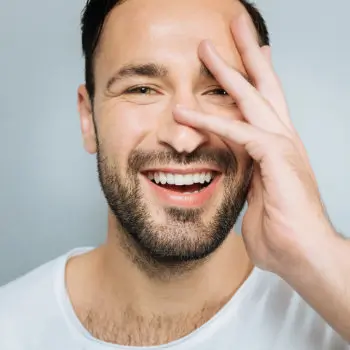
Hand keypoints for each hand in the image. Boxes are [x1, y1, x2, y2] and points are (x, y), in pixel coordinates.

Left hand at [173, 14, 336, 275]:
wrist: (303, 256)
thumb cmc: (280, 233)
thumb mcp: (256, 198)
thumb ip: (246, 180)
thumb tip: (236, 178)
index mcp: (277, 148)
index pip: (264, 104)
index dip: (254, 79)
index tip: (245, 58)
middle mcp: (283, 139)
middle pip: (264, 88)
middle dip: (246, 56)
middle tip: (234, 27)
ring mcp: (283, 147)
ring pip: (253, 98)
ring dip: (228, 72)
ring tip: (206, 48)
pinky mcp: (277, 159)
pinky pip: (240, 133)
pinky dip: (212, 122)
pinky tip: (188, 112)